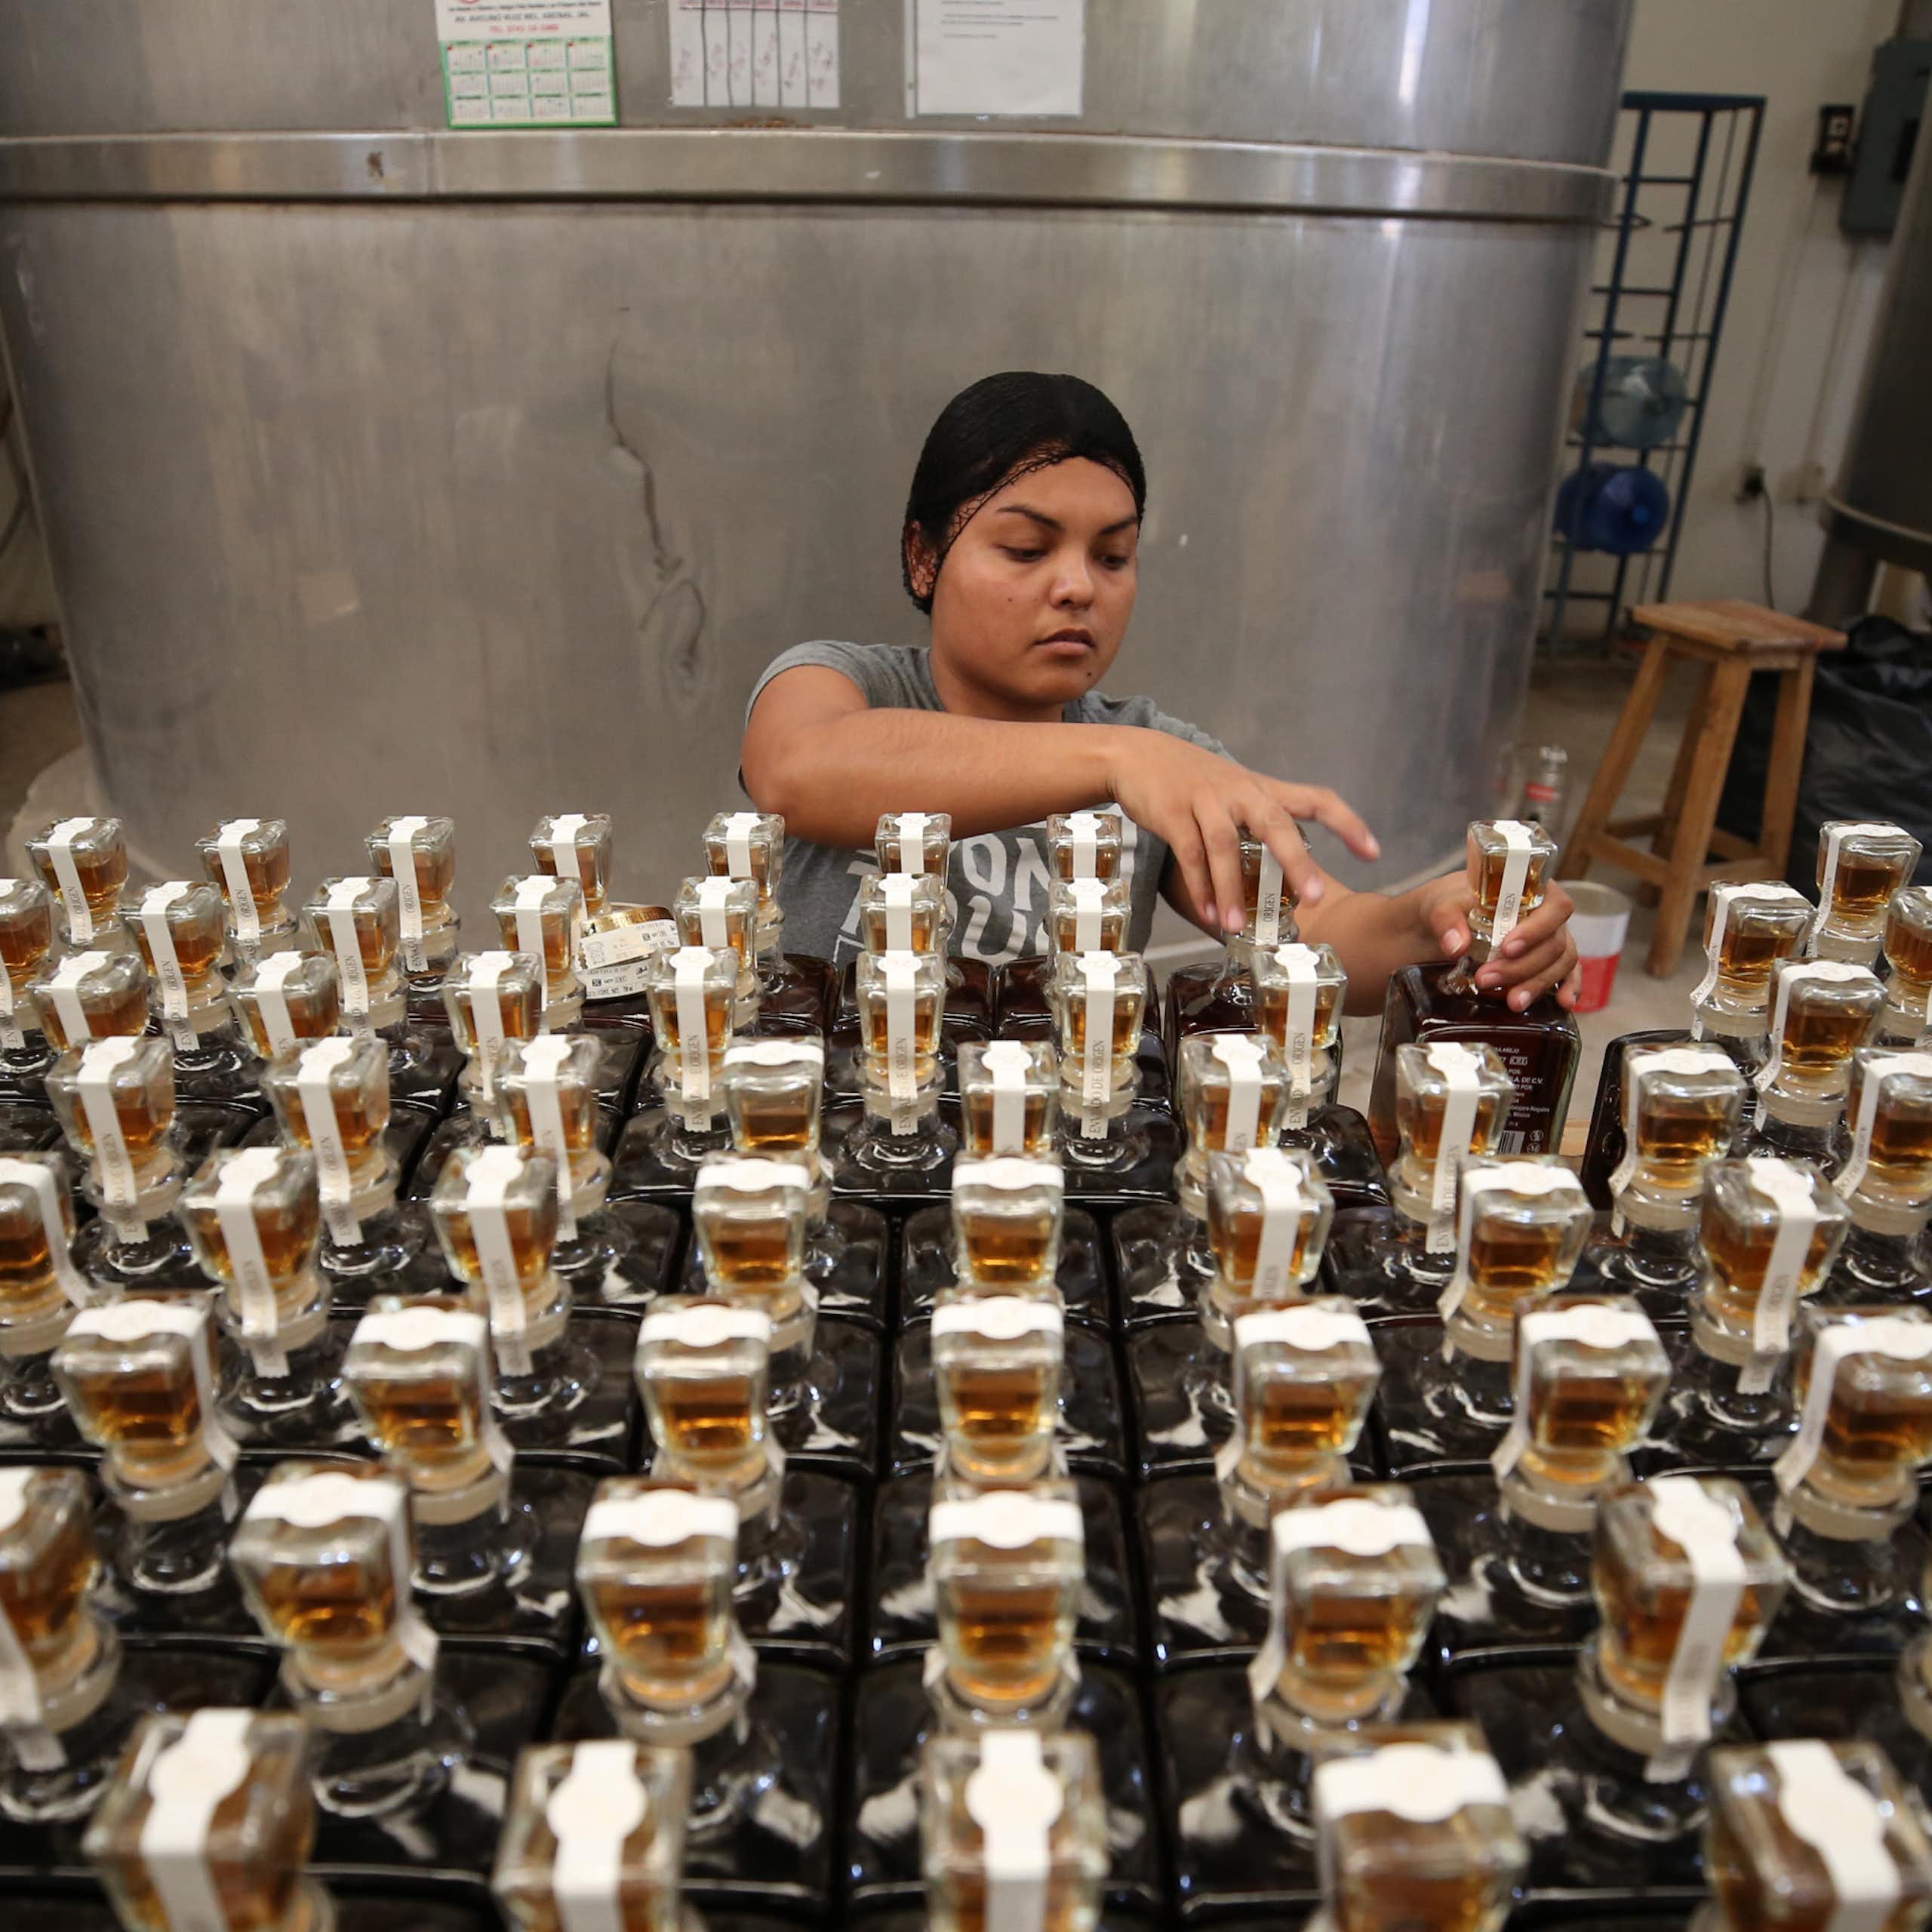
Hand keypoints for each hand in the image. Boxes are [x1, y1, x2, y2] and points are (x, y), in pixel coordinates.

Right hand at [1106, 730, 1380, 934]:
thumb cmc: (1193, 782)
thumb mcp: (1236, 792)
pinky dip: (1199, 887)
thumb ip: (1264, 820)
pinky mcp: (1173, 813)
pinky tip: (1209, 913)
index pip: (1316, 799)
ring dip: (1232, 889)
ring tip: (1238, 926)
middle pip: (1275, 823)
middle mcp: (1240, 792)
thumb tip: (1294, 861)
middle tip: (1314, 898)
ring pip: (1225, 845)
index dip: (1347, 823)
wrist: (1137, 755)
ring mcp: (1205, 800)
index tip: (1373, 852)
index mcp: (1263, 789)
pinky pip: (1189, 854)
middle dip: (1296, 861)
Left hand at [1417, 871, 1580, 1009]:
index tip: (1507, 948)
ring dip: (1537, 984)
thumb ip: (1447, 921)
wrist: (1437, 924)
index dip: (1537, 929)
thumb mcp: (1440, 905)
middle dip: (1523, 966)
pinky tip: (1564, 1004)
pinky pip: (1568, 975)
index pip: (1554, 906)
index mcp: (1530, 890)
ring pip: (1561, 963)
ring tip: (1512, 1002)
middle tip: (1486, 979)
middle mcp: (1546, 915)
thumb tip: (1457, 946)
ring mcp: (1548, 940)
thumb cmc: (1446, 904)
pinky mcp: (1545, 962)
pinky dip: (1570, 989)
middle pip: (1555, 942)